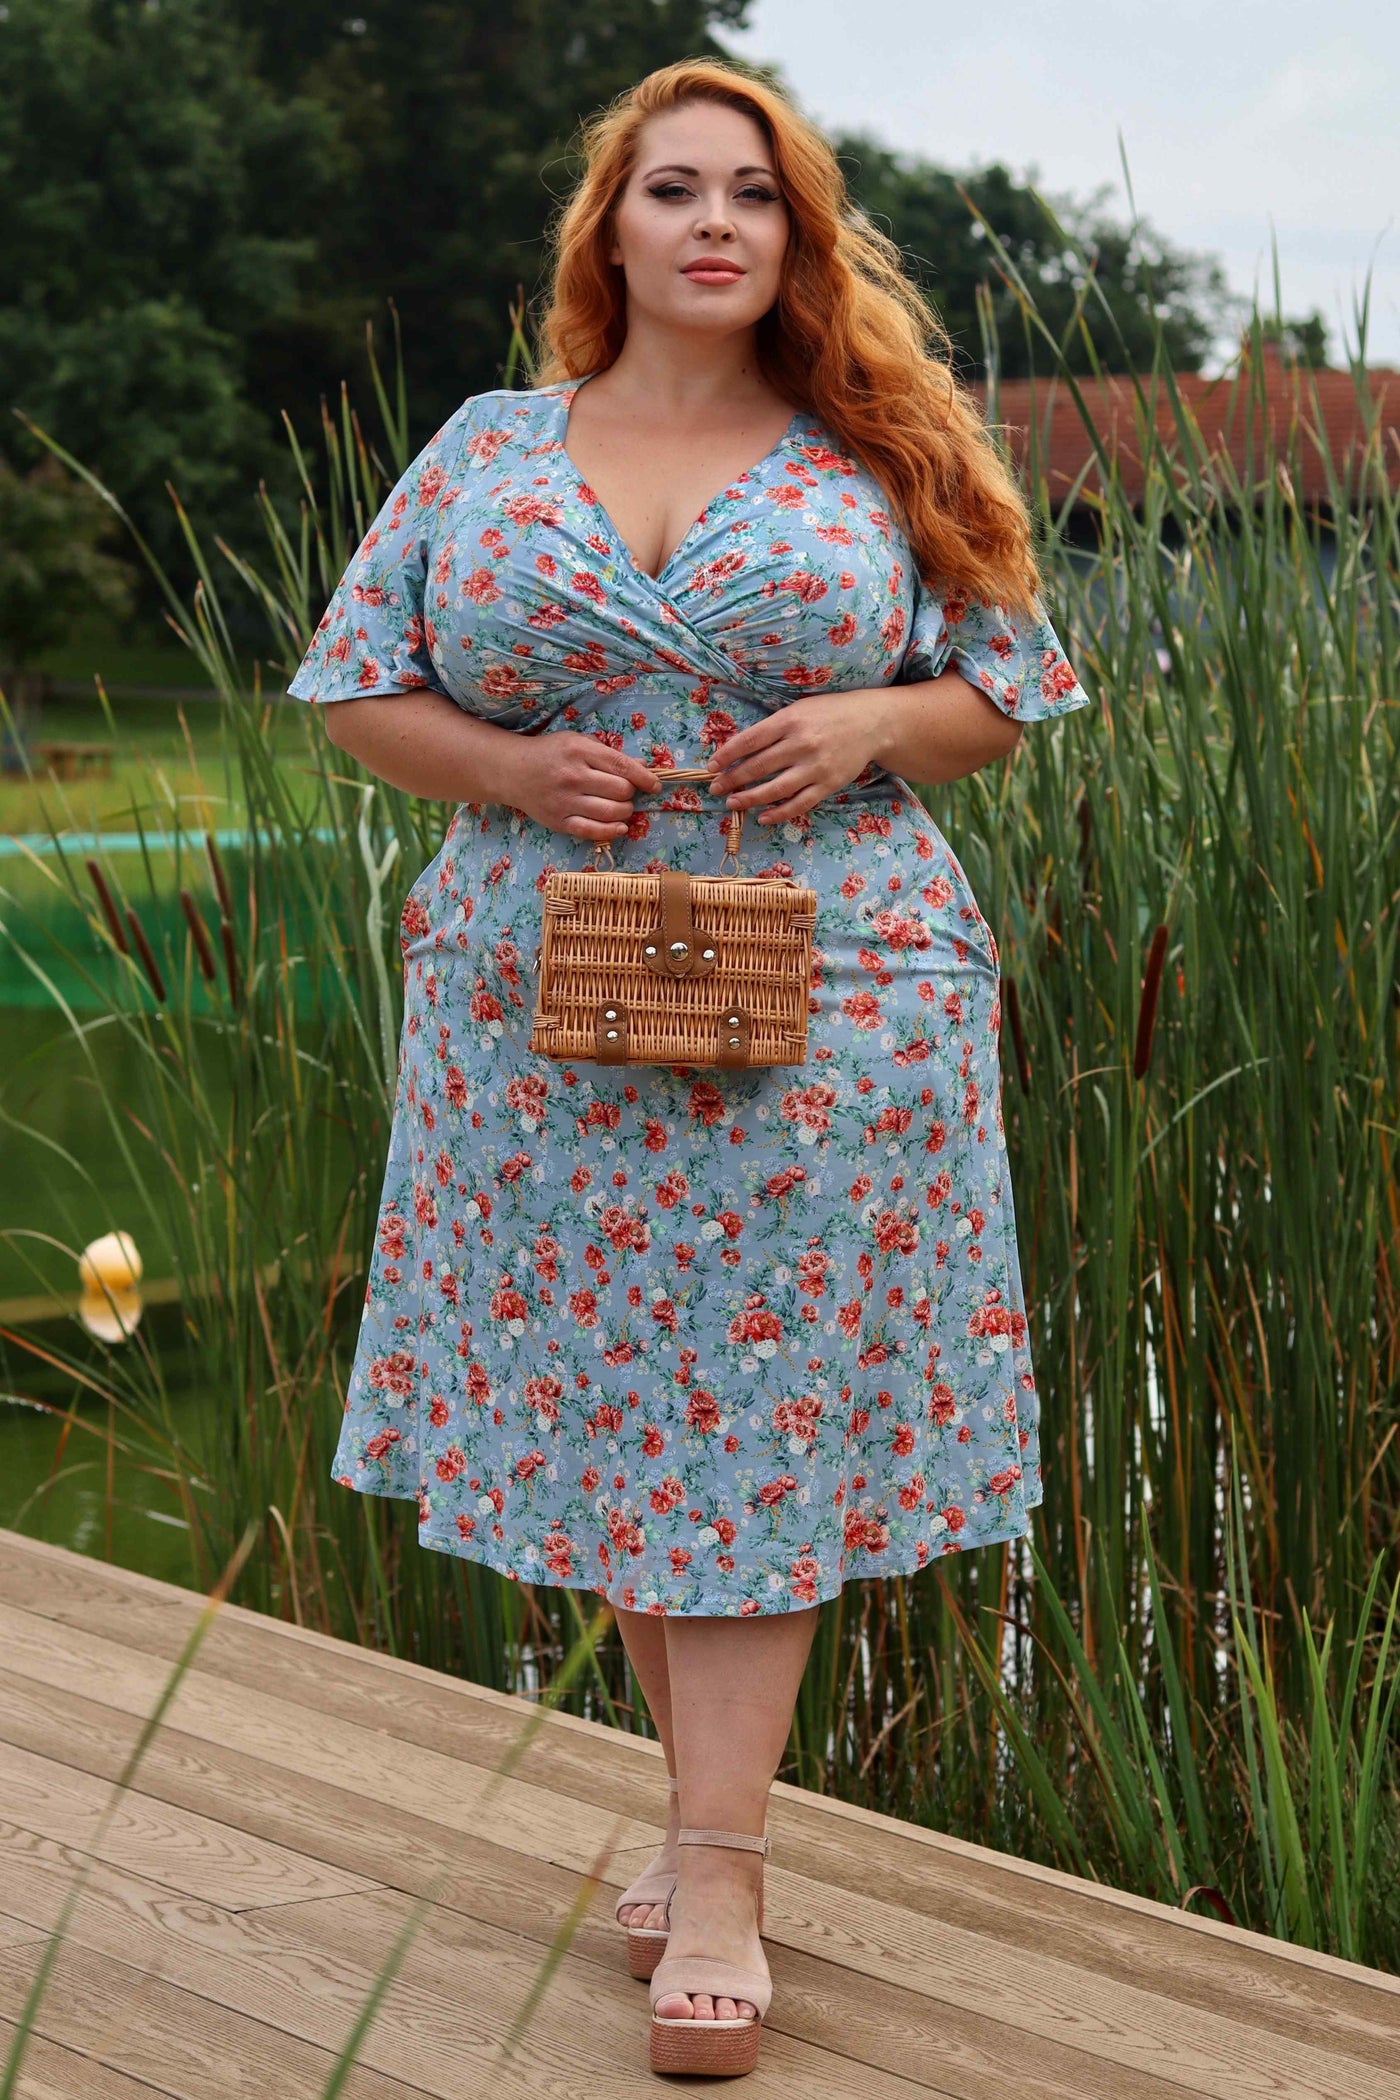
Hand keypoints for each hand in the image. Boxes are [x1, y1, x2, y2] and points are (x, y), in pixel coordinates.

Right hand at [505, 731, 659, 841]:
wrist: (512, 770)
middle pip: (620, 791)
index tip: (654, 785)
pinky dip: (612, 831)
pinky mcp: (558, 821)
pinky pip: (592, 831)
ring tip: (621, 807)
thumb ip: (609, 754)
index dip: (644, 778)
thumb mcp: (578, 742)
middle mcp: (573, 776)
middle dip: (630, 794)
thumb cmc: (551, 753)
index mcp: (579, 751)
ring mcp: (564, 801)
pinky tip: (620, 827)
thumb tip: (642, 766)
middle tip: (625, 792)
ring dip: (625, 812)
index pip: (622, 766)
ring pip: (611, 812)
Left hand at [705, 691, 886, 824]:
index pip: (750, 740)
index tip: (712, 766)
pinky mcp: (828, 784)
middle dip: (732, 779)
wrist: (871, 723)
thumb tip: (740, 749)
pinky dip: (779, 812)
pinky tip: (763, 816)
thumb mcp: (799, 710)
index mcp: (790, 720)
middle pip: (759, 766)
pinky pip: (799, 803)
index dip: (727, 754)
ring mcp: (815, 767)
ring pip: (776, 788)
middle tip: (716, 787)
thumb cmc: (829, 713)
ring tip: (732, 803)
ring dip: (750, 798)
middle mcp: (801, 744)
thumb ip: (774, 728)